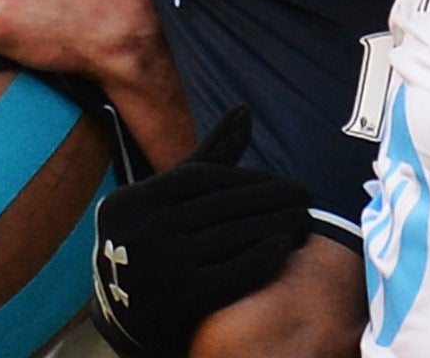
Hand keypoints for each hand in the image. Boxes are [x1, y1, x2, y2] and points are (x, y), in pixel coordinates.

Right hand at [90, 108, 311, 357]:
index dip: (246, 178)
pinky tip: (284, 246)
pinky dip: (260, 257)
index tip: (281, 181)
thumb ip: (207, 156)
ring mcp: (154, 267)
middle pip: (218, 206)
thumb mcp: (166, 200)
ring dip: (273, 225)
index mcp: (130, 201)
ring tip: (303, 220)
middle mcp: (137, 230)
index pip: (200, 178)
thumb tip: (244, 109)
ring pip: (227, 236)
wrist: (125, 318)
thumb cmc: (156, 244)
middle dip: (269, 199)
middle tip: (304, 196)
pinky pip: (227, 273)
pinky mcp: (174, 303)